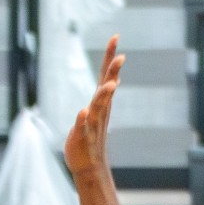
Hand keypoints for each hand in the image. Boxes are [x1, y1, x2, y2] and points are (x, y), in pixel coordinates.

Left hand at [64, 39, 122, 178]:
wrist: (89, 167)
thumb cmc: (91, 138)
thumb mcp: (98, 112)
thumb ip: (105, 94)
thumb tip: (114, 78)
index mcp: (101, 103)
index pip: (106, 75)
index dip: (110, 57)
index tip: (115, 37)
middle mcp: (100, 111)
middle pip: (107, 88)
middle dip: (113, 72)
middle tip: (122, 56)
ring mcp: (92, 124)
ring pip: (99, 107)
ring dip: (104, 96)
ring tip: (110, 84)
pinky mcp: (82, 137)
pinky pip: (83, 127)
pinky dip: (83, 119)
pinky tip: (83, 111)